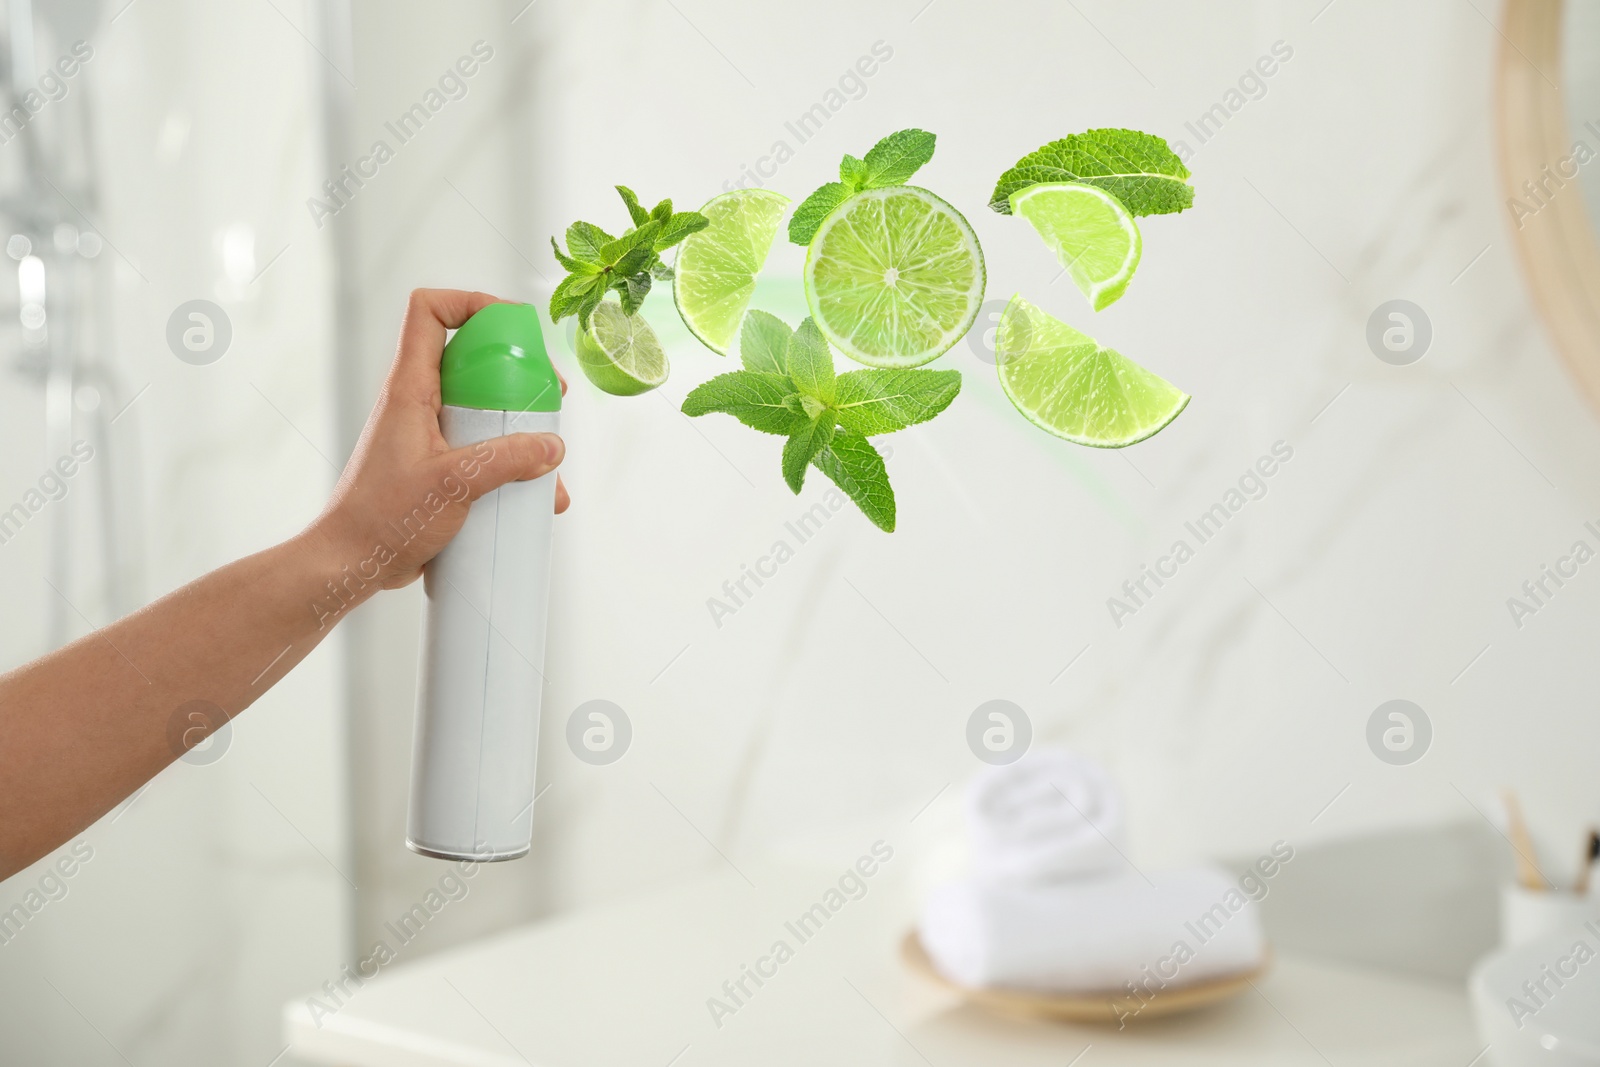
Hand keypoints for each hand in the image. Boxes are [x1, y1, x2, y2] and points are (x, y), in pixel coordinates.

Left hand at [303, 289, 568, 594]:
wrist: (351, 563)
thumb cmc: (384, 519)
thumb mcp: (454, 484)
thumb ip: (507, 460)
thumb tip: (552, 446)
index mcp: (409, 389)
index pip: (429, 312)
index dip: (470, 303)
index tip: (514, 327)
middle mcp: (417, 403)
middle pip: (471, 359)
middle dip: (518, 373)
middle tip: (551, 397)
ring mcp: (427, 435)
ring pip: (483, 409)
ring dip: (520, 428)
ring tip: (549, 462)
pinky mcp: (436, 466)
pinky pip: (481, 448)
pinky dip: (510, 464)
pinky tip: (535, 497)